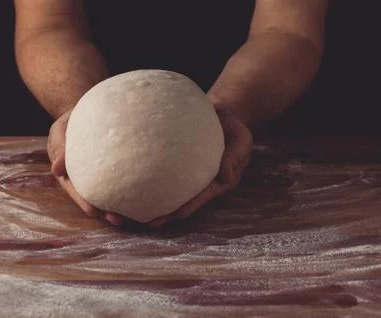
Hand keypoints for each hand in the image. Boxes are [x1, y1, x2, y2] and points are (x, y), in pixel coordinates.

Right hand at [47, 111, 125, 225]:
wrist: (91, 110)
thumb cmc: (72, 120)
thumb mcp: (60, 130)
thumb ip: (59, 146)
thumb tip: (57, 169)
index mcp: (69, 171)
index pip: (76, 189)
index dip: (84, 201)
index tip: (93, 212)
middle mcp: (85, 176)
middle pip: (94, 196)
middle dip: (104, 210)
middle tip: (117, 219)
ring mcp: (100, 172)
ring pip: (109, 191)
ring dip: (119, 204)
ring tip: (133, 215)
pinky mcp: (116, 166)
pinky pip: (122, 178)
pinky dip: (131, 188)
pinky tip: (144, 194)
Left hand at [149, 109, 252, 227]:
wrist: (223, 116)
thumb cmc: (235, 130)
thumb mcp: (242, 140)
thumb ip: (235, 157)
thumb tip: (226, 176)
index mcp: (219, 181)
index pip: (204, 195)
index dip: (192, 205)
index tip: (179, 215)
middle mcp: (203, 182)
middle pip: (185, 200)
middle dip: (170, 212)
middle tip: (152, 223)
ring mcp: (191, 175)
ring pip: (173, 192)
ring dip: (157, 203)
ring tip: (141, 215)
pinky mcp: (180, 165)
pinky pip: (167, 176)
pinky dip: (153, 183)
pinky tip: (137, 189)